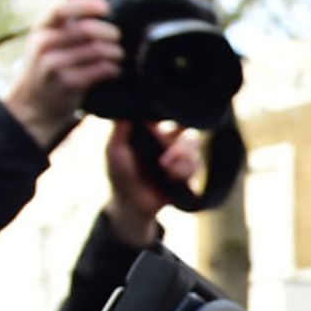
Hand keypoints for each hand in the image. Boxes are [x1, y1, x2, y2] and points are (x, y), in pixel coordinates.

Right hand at [1, 0, 122, 149]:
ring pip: (97, 50)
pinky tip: (114, 70)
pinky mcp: (67, 83)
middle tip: (118, 38)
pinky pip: (100, 69)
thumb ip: (66, 27)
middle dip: (110, 33)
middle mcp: (44, 44)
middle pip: (86, 30)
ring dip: (115, 52)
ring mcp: (54, 64)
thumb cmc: (48, 67)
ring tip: (119, 55)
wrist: (32, 104)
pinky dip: (113, 68)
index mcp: (41, 29)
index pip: (62, 9)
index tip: (106, 8)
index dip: (86, 5)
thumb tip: (102, 12)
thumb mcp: (47, 43)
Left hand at [104, 121, 202, 246]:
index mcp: (153, 131)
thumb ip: (119, 129)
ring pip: (194, 146)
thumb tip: (126, 106)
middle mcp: (169, 141)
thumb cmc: (119, 176)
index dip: (171, 116)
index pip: (170, 114)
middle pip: (187, 128)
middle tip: (164, 158)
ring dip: (182, 158)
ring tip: (166, 169)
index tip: (161, 126)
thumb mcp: (114, 151)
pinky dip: (184, 171)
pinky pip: (196, 164)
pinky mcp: (188, 173)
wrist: (131, 204)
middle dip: (179, 144)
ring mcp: (181, 157)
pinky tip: (172, 178)